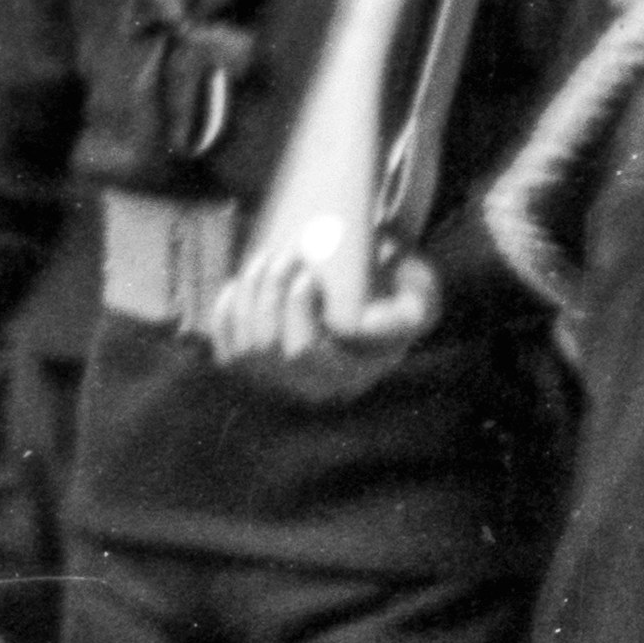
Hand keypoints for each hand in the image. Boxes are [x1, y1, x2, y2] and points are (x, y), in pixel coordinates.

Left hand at [208, 233, 441, 389]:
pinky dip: (226, 317)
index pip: (306, 352)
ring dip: (248, 297)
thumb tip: (354, 327)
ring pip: (246, 347)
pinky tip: (237, 285)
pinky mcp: (259, 370)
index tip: (307, 272)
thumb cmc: (396, 293)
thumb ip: (407, 309)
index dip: (296, 311)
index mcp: (351, 375)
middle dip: (269, 295)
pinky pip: (229, 352)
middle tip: (284, 255)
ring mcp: (284, 381)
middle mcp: (314, 387)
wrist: (372, 302)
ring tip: (265, 258)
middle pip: (269, 347)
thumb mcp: (417, 299)